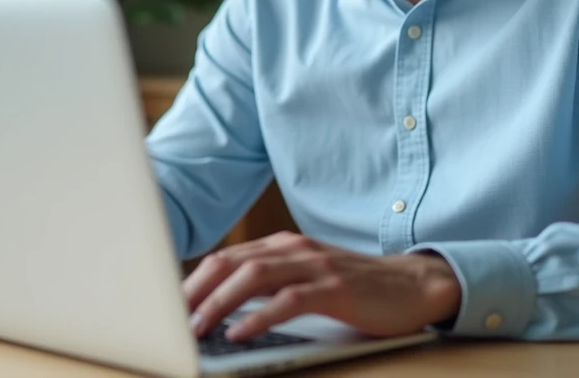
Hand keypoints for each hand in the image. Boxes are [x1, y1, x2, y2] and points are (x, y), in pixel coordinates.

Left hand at [185, 231, 460, 341]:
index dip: (192, 281)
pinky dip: (259, 317)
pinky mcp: (334, 288)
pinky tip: (240, 333)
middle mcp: (293, 249)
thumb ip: (270, 285)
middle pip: (230, 263)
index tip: (165, 305)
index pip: (225, 258)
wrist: (412, 285)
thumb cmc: (354, 288)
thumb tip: (219, 310)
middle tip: (168, 317)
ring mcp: (315, 266)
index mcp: (282, 246)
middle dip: (195, 290)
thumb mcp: (306, 278)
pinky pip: (288, 301)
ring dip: (219, 303)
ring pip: (253, 278)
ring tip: (196, 327)